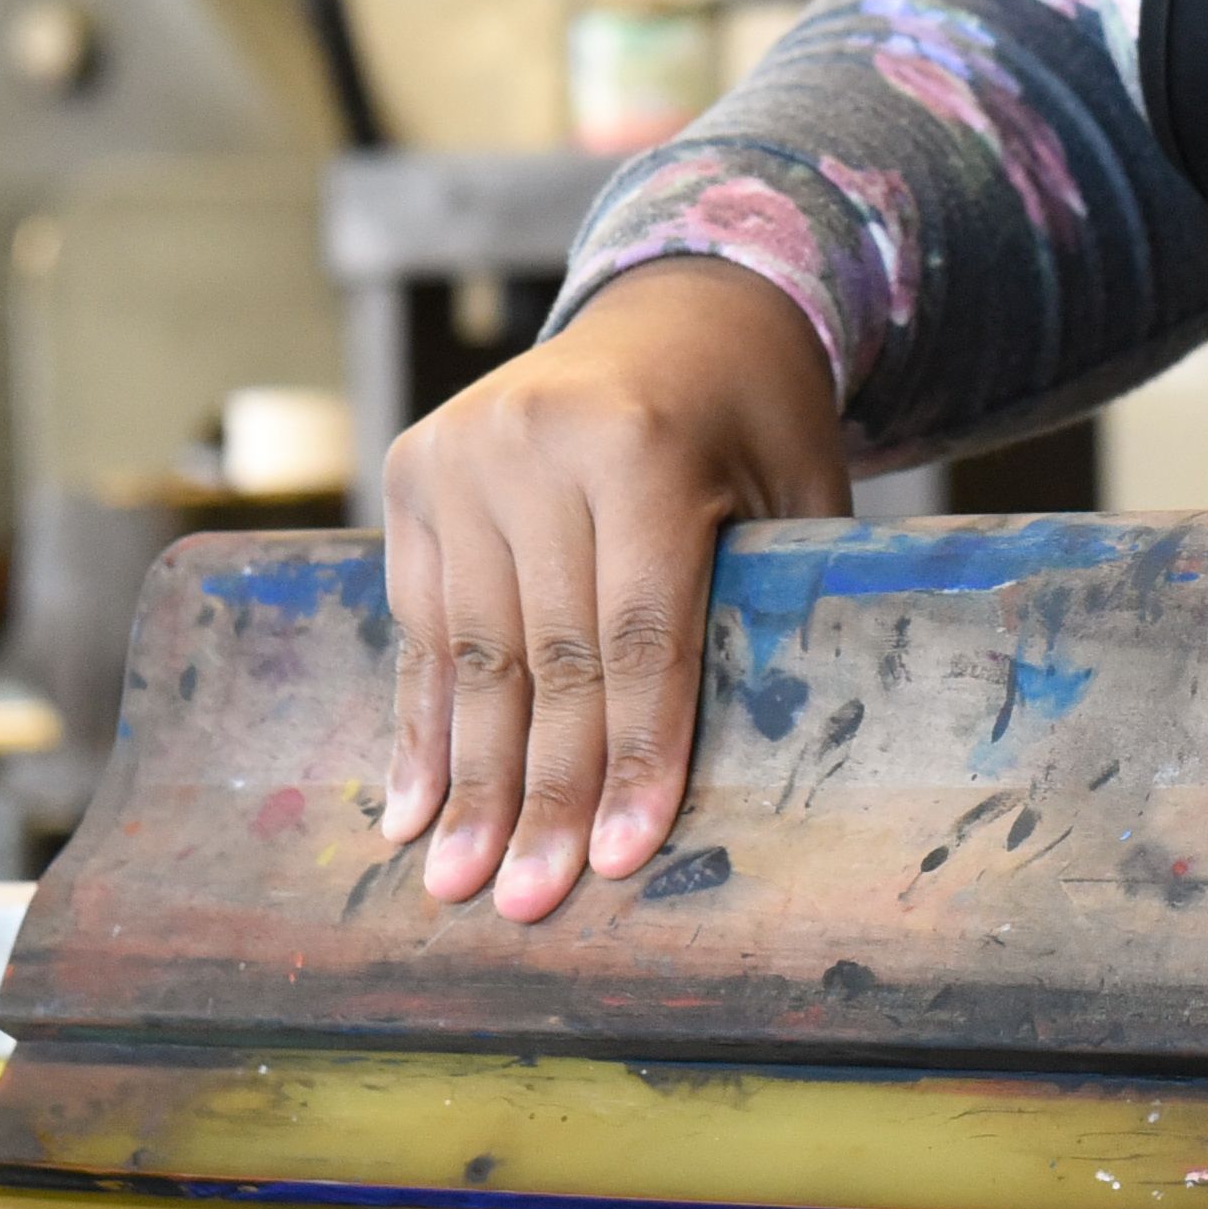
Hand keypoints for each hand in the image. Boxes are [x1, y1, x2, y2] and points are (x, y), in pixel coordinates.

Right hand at [375, 262, 851, 919]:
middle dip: (541, 794)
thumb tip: (748, 774)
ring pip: (470, 649)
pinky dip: (417, 721)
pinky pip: (417, 620)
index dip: (633, 755)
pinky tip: (411, 808)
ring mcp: (464, 450)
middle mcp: (538, 441)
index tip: (619, 862)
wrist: (681, 304)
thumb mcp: (796, 495)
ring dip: (467, 780)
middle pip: (546, 656)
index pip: (638, 635)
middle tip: (528, 904)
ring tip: (458, 882)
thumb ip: (765, 607)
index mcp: (643, 447)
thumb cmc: (759, 422)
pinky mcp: (415, 468)